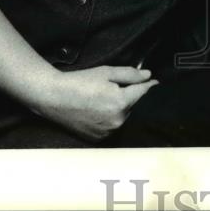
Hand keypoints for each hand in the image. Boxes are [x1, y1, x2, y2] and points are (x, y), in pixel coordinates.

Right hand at [33, 65, 158, 140]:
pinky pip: (112, 126)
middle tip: (113, 88)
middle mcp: (117, 120)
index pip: (142, 92)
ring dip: (119, 108)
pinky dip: (110, 118)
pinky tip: (97, 110)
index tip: (155, 82)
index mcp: (121, 102)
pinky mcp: (98, 138)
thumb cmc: (80, 81)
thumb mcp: (107, 72)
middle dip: (128, 96)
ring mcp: (108, 132)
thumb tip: (149, 76)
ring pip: (122, 117)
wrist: (54, 97)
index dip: (149, 85)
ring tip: (102, 99)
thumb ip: (130, 75)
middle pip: (132, 105)